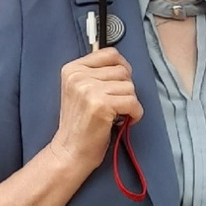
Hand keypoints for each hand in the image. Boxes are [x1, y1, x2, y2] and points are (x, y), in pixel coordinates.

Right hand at [48, 47, 142, 175]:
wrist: (70, 152)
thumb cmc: (80, 124)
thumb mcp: (79, 91)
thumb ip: (96, 74)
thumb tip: (124, 65)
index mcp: (72, 69)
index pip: (110, 54)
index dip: (121, 68)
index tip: (119, 84)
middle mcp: (78, 77)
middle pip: (122, 71)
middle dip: (125, 89)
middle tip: (116, 104)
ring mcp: (88, 90)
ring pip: (129, 87)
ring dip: (129, 103)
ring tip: (117, 114)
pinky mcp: (101, 105)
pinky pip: (133, 102)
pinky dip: (135, 114)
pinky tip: (124, 121)